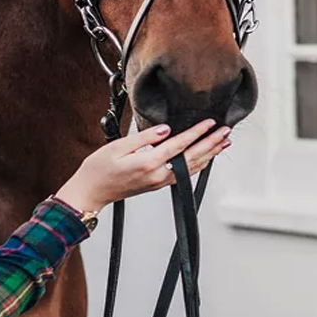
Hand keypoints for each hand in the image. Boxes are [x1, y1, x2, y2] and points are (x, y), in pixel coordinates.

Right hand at [54, 119, 231, 213]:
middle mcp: (157, 175)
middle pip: (192, 158)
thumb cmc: (98, 169)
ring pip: (191, 168)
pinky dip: (198, 164)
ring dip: (209, 155)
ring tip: (223, 144)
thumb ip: (144, 137)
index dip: (197, 133)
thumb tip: (165, 129)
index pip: (179, 145)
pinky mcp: (156, 185)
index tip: (211, 123)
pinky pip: (183, 174)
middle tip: (227, 132)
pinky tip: (204, 158)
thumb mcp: (118, 147)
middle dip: (211, 144)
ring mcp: (158, 182)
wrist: (90, 193)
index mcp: (148, 163)